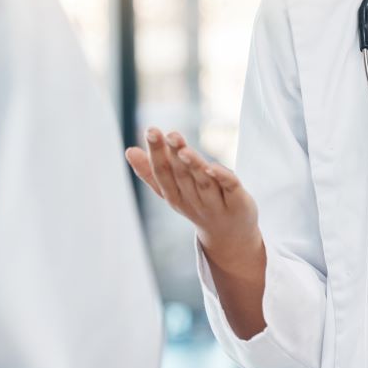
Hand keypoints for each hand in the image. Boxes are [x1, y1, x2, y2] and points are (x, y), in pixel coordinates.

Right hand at [126, 128, 261, 271]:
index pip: (162, 174)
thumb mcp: (174, 191)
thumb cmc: (198, 204)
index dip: (156, 154)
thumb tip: (129, 150)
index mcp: (175, 197)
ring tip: (184, 148)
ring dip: (194, 166)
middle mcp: (193, 201)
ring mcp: (216, 204)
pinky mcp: (238, 203)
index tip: (151, 131)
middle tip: (168, 133)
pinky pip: (230, 189)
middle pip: (181, 177)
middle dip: (173, 155)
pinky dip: (222, 178)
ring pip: (203, 183)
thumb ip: (152, 173)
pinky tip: (214, 166)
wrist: (230, 236)